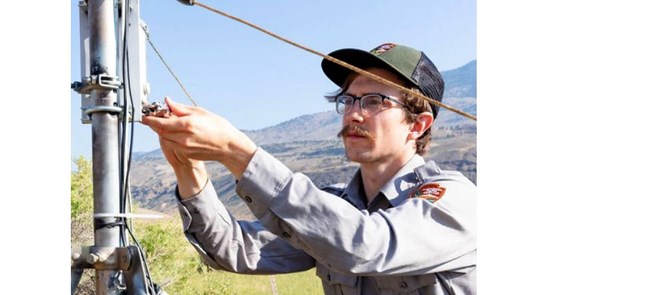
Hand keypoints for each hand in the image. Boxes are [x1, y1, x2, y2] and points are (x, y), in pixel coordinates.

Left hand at [141, 97, 256, 178]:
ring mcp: (184, 148)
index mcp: (186, 124)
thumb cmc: (217, 127)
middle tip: (155, 117)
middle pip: (160, 131)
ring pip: (165, 138)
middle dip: (155, 124)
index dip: (149, 119)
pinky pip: (173, 144)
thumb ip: (181, 108)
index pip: (160, 122)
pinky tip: (178, 132)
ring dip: (163, 131)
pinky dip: (171, 138)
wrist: (228, 146)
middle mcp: (183, 138)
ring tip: (169, 124)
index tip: (144, 116)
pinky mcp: (186, 154)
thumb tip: (168, 101)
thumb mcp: (200, 112)